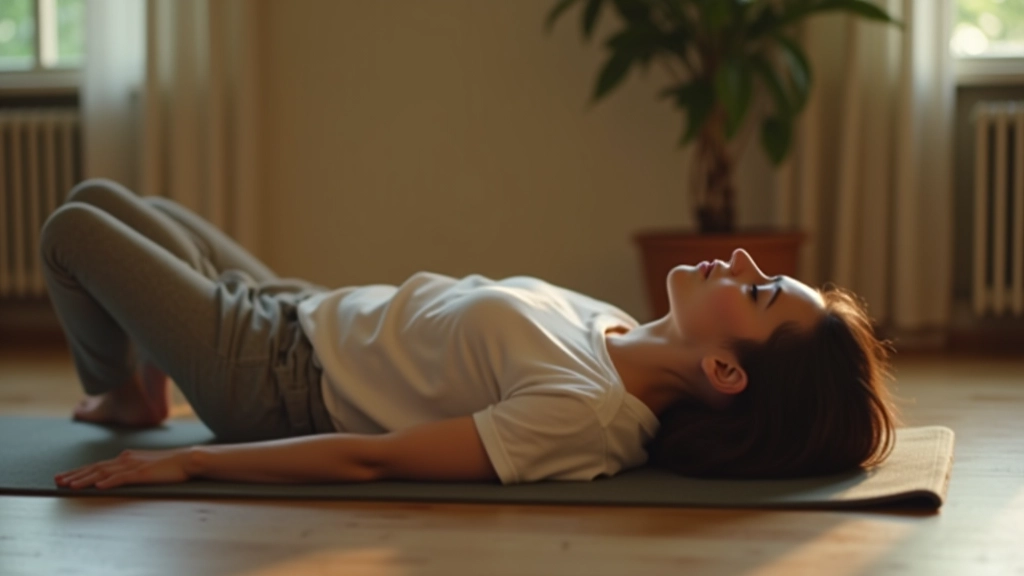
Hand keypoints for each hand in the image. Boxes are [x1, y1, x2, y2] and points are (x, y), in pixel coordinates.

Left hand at [54, 448, 193, 489]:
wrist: (188, 459)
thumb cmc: (168, 466)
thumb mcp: (145, 465)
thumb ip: (130, 469)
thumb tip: (115, 475)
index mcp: (126, 458)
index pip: (97, 465)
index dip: (79, 472)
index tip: (64, 477)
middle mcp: (126, 459)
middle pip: (95, 467)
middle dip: (74, 475)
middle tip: (57, 481)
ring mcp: (134, 465)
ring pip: (104, 472)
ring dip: (85, 479)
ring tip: (70, 486)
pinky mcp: (143, 472)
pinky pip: (122, 477)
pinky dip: (109, 481)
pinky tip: (98, 486)